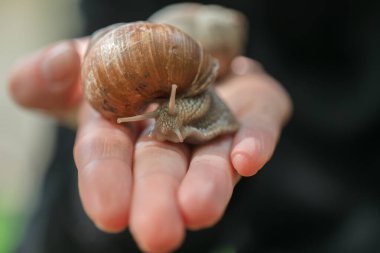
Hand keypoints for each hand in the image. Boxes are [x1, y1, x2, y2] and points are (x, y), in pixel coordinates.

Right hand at [8, 39, 291, 252]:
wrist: (191, 46)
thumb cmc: (132, 62)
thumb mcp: (84, 62)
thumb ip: (54, 74)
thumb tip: (50, 69)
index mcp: (124, 130)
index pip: (109, 155)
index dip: (106, 181)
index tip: (110, 213)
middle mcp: (170, 137)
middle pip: (162, 168)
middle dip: (158, 198)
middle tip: (158, 233)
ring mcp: (215, 126)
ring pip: (213, 159)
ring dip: (208, 184)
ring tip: (201, 209)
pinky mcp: (254, 109)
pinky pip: (259, 126)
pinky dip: (254, 142)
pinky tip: (248, 159)